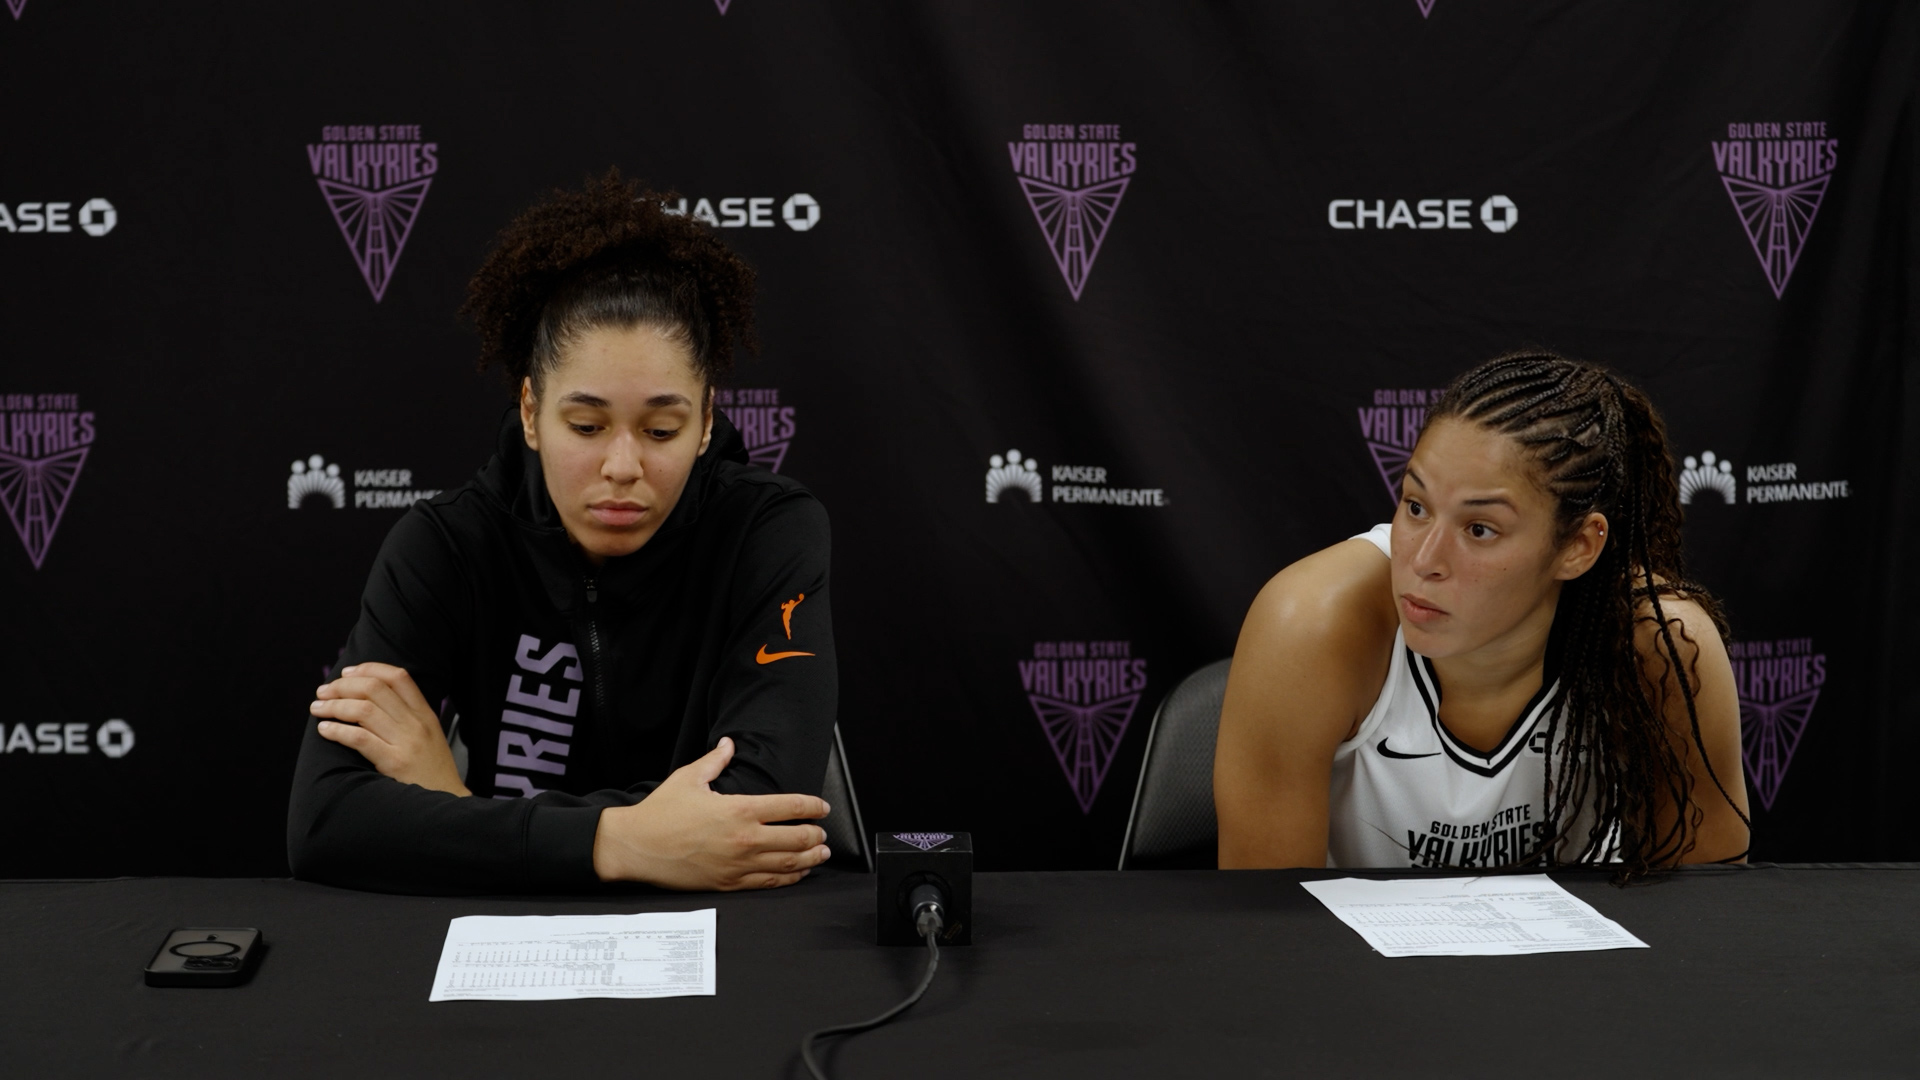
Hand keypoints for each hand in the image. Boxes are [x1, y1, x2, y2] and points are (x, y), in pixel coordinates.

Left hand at [312, 662, 469, 796]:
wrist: (448, 803)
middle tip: (323, 692)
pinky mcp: (394, 762)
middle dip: (342, 686)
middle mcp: (417, 724)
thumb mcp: (431, 737)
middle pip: (375, 689)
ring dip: (334, 706)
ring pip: (363, 710)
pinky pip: (360, 738)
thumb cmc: (433, 773)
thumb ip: (409, 719)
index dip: (369, 669)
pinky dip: (337, 731)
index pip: (398, 677)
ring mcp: (407, 742)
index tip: (347, 673)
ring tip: (317, 709)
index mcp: (426, 714)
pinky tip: (325, 730)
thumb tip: (372, 702)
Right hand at [592, 737, 831, 889]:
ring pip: (789, 864)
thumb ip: (715, 761)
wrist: (636, 848)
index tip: (822, 807)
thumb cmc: (660, 813)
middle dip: (816, 835)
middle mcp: (745, 839)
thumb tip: (728, 744)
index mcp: (739, 810)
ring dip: (810, 858)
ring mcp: (739, 865)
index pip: (790, 807)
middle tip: (823, 832)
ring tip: (820, 853)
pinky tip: (798, 873)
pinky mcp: (729, 884)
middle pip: (797, 838)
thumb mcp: (689, 778)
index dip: (813, 807)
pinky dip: (790, 878)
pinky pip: (769, 883)